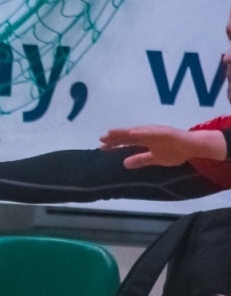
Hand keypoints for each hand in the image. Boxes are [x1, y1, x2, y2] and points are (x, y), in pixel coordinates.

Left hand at [99, 124, 223, 168]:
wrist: (194, 147)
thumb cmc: (175, 151)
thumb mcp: (155, 158)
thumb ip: (140, 160)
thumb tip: (125, 164)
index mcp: (145, 140)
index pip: (126, 142)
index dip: (114, 144)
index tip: (101, 148)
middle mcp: (147, 133)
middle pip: (127, 135)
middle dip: (114, 137)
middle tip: (100, 140)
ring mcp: (155, 132)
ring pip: (136, 131)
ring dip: (123, 132)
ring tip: (110, 133)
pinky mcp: (164, 132)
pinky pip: (151, 132)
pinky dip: (141, 132)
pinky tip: (131, 134)